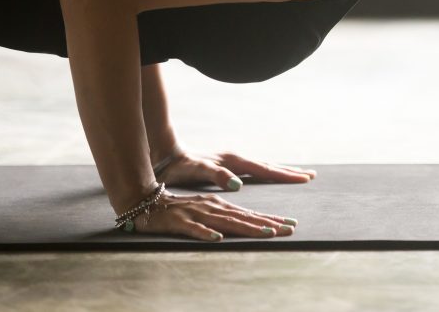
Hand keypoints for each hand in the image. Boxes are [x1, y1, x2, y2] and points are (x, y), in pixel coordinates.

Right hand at [128, 191, 298, 241]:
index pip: (250, 213)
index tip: (292, 224)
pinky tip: (217, 238)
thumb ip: (227, 217)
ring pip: (225, 221)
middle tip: (290, 229)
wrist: (146, 200)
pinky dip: (205, 233)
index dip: (271, 219)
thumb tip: (250, 224)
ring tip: (267, 233)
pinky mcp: (179, 221)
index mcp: (220, 204)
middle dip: (268, 223)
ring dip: (246, 228)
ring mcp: (197, 213)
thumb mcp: (206, 209)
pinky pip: (193, 229)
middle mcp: (212, 207)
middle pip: (244, 217)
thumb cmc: (180, 207)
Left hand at [155, 149, 316, 191]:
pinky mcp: (225, 166)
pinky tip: (266, 176)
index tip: (305, 178)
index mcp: (233, 161)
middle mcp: (236, 159)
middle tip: (311, 175)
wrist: (164, 156)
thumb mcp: (198, 171)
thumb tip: (239, 184)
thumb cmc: (179, 166)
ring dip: (279, 171)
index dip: (285, 175)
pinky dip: (265, 172)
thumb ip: (218, 176)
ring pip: (261, 166)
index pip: (265, 170)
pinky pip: (252, 170)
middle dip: (289, 172)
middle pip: (268, 166)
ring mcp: (231, 161)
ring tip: (295, 174)